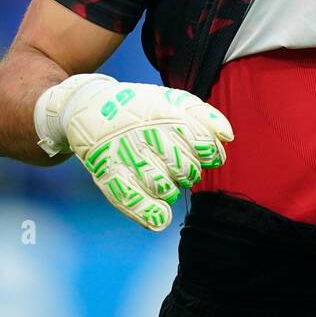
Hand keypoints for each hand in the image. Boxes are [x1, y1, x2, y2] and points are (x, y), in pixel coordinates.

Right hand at [35, 74, 233, 230]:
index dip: (208, 154)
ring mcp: (127, 156)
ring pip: (167, 189)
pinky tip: (159, 216)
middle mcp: (147, 135)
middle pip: (188, 171)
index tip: (202, 153)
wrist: (87, 108)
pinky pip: (136, 202)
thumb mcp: (171, 100)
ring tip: (160, 175)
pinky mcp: (109, 175)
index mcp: (166, 115)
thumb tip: (227, 137)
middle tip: (174, 161)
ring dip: (171, 187)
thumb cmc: (138, 108)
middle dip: (188, 170)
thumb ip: (204, 116)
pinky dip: (152, 213)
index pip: (204, 146)